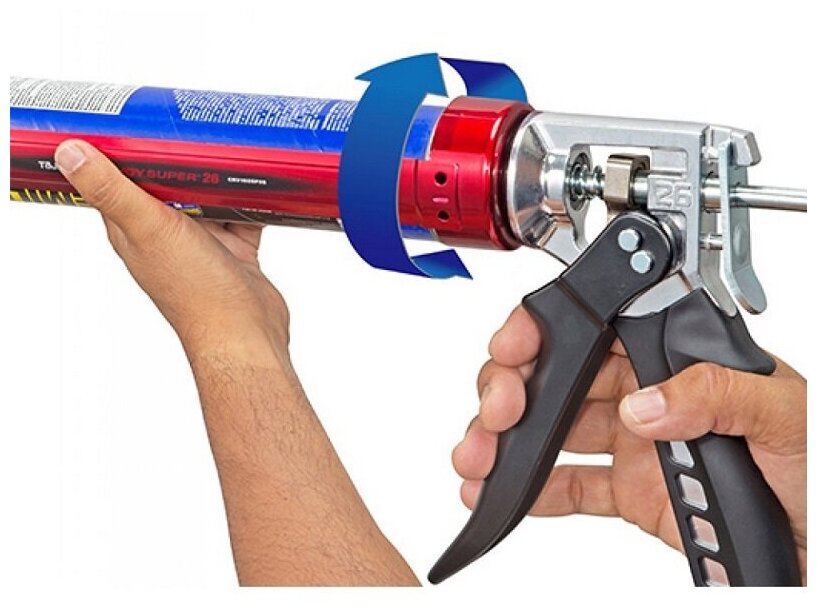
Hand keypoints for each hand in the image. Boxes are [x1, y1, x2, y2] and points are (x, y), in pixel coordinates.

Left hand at [54, 139, 288, 363]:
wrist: (246, 333)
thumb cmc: (196, 293)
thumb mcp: (149, 229)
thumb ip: (112, 191)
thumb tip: (69, 153)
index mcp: (134, 231)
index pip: (119, 180)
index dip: (125, 150)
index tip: (137, 122)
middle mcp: (164, 236)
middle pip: (168, 184)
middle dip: (179, 156)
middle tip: (191, 124)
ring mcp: (201, 244)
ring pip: (206, 197)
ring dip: (216, 175)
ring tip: (227, 144)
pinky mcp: (234, 251)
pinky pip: (241, 215)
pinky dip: (248, 199)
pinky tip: (258, 181)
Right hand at [453, 306, 806, 582]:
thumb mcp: (784, 413)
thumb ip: (716, 395)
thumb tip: (645, 404)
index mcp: (678, 355)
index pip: (598, 325)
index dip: (545, 328)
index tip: (514, 346)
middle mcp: (648, 391)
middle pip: (560, 376)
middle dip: (514, 388)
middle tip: (498, 414)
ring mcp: (635, 442)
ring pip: (553, 429)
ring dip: (508, 442)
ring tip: (480, 460)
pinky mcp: (631, 490)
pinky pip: (571, 485)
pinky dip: (532, 490)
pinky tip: (504, 493)